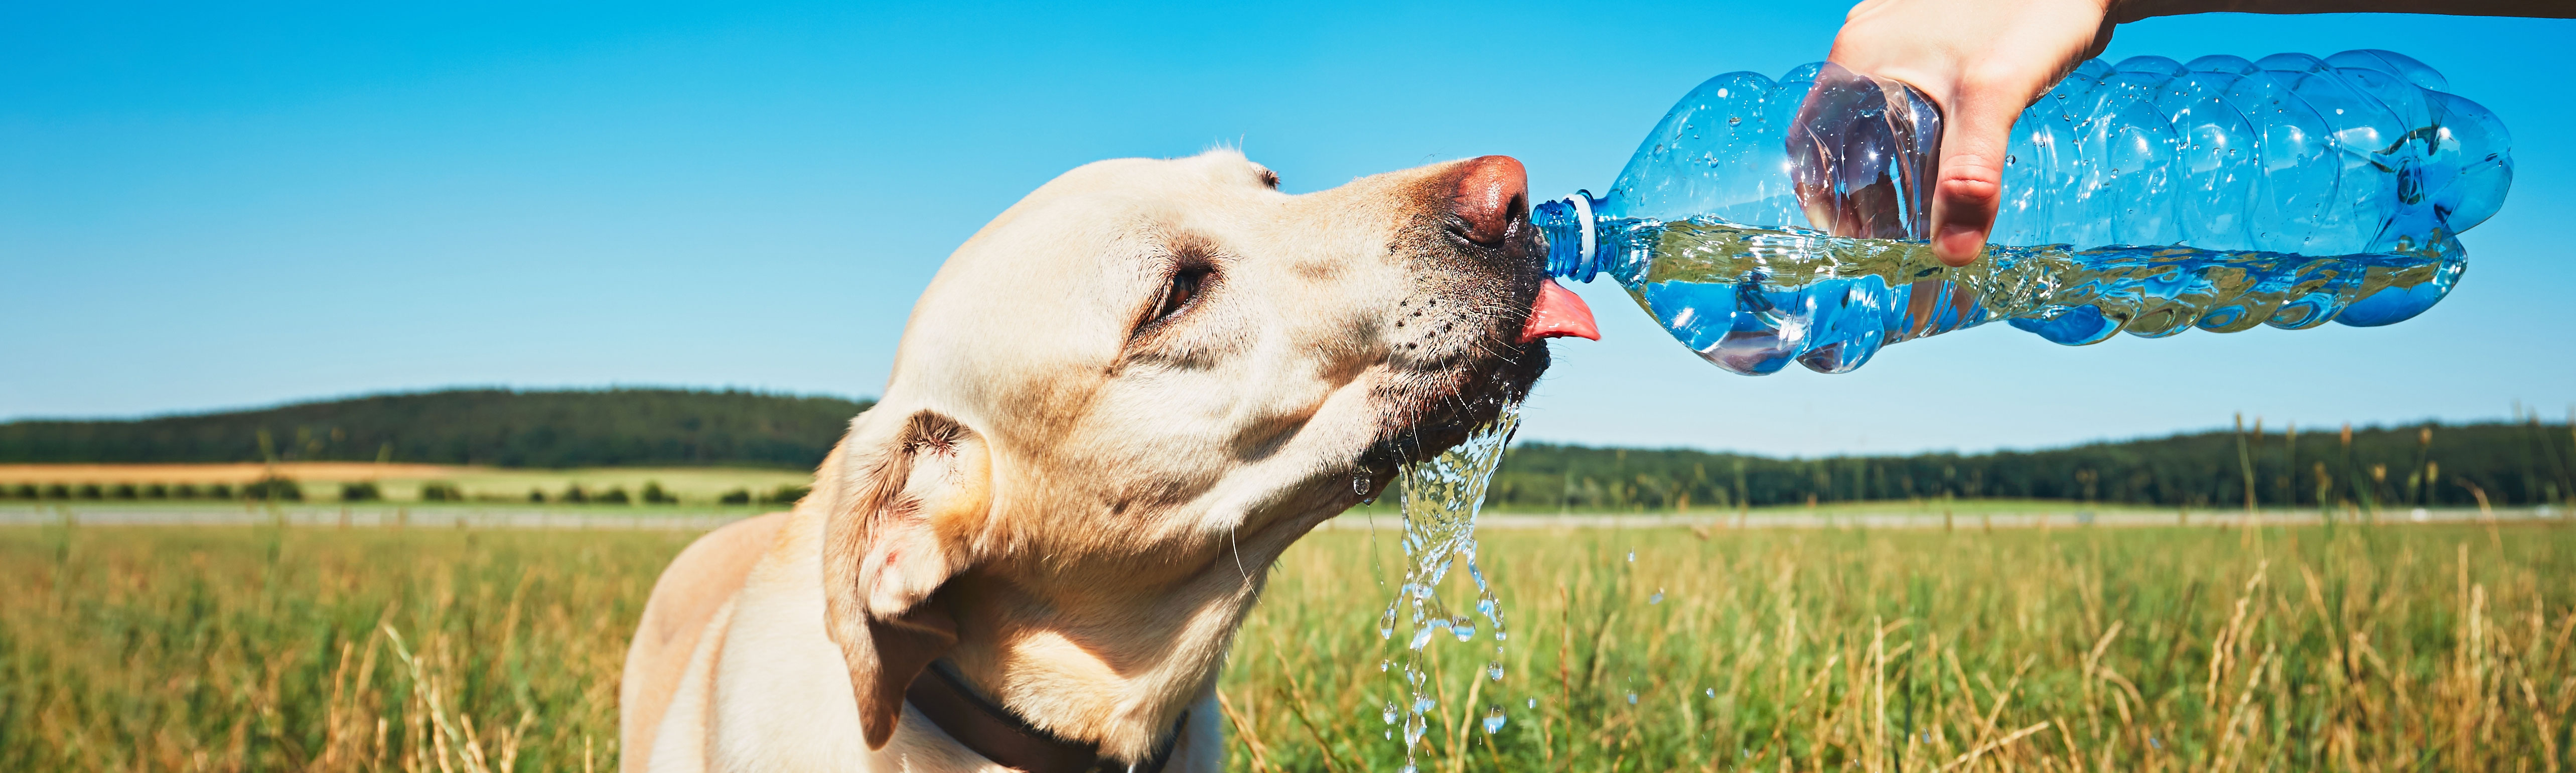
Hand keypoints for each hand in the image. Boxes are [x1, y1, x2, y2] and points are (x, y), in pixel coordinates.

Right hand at [1828, 0, 2118, 264]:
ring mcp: (1897, 37)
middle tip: (1894, 237)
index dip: (1823, 197)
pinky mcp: (1929, 36)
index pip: (1811, 142)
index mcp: (1858, 58)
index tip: (1852, 240)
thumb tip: (1952, 255)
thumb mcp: (1997, 96)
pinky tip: (1948, 161)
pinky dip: (1916, 139)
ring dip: (1892, 166)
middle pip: (1843, 135)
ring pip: (1876, 118)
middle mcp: (1867, 45)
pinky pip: (1905, 98)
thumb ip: (1970, 175)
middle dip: (1862, 191)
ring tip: (1923, 209)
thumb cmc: (2035, 10)